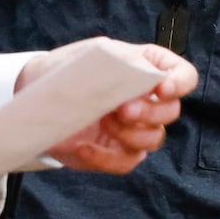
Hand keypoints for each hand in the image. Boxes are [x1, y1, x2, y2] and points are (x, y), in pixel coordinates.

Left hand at [18, 37, 197, 172]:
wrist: (37, 95)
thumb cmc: (66, 69)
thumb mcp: (87, 56)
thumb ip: (113, 62)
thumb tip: (131, 71)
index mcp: (145, 67)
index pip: (182, 74)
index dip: (180, 82)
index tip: (162, 89)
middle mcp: (147, 99)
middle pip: (171, 111)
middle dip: (149, 113)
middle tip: (122, 110)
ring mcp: (134, 129)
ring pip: (154, 139)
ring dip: (131, 134)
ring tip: (102, 122)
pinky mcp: (117, 152)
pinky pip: (125, 162)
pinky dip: (104, 157)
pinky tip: (83, 146)